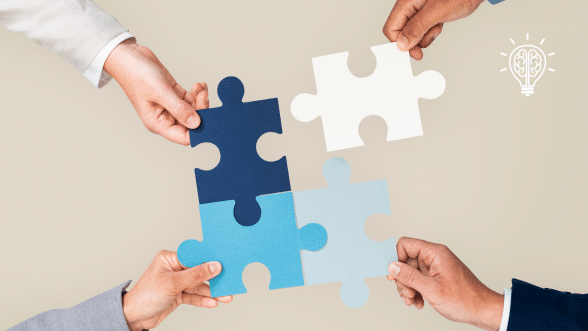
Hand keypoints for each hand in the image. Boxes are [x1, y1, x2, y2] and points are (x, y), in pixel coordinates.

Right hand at [104, 39, 208, 144]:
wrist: (128, 56)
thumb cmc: (136, 74)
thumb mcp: (160, 92)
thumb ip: (179, 109)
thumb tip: (196, 124)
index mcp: (158, 123)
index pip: (184, 136)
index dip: (199, 131)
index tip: (210, 118)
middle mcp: (164, 118)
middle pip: (191, 123)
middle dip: (201, 111)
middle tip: (203, 95)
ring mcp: (169, 106)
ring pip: (193, 110)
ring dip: (200, 100)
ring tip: (199, 88)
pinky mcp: (173, 94)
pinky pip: (190, 99)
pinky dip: (197, 94)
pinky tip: (198, 85)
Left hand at [122, 250, 232, 330]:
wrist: (134, 317)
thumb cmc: (145, 296)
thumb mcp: (173, 283)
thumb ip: (195, 275)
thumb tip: (214, 266)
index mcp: (169, 258)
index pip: (194, 257)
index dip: (209, 261)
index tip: (224, 264)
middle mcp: (174, 269)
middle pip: (199, 272)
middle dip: (213, 280)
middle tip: (228, 282)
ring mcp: (177, 282)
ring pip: (198, 285)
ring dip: (212, 292)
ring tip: (225, 297)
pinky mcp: (178, 294)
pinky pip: (194, 296)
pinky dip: (203, 300)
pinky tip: (213, 302)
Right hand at [382, 0, 484, 59]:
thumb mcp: (438, 11)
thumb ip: (417, 27)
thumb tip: (402, 44)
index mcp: (407, 1)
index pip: (392, 28)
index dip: (400, 43)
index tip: (413, 53)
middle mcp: (410, 5)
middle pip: (400, 31)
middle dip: (414, 40)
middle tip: (428, 40)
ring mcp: (418, 10)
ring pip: (412, 32)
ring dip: (424, 36)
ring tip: (437, 26)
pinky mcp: (427, 13)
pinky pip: (422, 29)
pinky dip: (431, 32)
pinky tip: (439, 24)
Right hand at [388, 237, 502, 330]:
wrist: (482, 311)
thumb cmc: (465, 299)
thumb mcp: (432, 289)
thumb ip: (409, 276)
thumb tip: (392, 266)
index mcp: (435, 253)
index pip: (405, 245)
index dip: (396, 259)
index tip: (394, 275)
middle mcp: (434, 257)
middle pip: (405, 260)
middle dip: (403, 279)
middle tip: (408, 293)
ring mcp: (434, 267)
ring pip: (409, 272)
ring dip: (408, 288)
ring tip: (413, 300)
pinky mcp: (435, 277)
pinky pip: (418, 280)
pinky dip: (415, 291)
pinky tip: (419, 301)